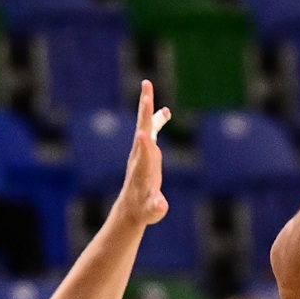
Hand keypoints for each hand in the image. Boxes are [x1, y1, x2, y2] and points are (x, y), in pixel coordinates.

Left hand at [114, 80, 169, 227]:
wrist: (133, 205)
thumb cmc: (144, 210)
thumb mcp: (151, 212)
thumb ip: (156, 207)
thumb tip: (161, 205)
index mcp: (142, 171)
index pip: (143, 156)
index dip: (144, 146)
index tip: (143, 133)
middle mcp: (140, 157)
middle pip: (142, 132)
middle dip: (144, 115)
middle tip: (146, 95)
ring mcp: (142, 152)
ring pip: (145, 125)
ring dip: (147, 107)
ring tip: (147, 86)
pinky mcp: (147, 151)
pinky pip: (151, 130)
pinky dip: (157, 119)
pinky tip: (166, 111)